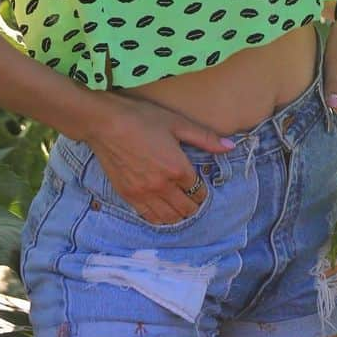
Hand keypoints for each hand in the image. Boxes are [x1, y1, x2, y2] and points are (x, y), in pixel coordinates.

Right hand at [82, 96, 236, 225]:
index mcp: (178, 168)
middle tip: (194, 198)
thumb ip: (205, 138)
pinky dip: (160, 219)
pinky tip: (163, 212)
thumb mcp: (177, 123)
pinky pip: (149, 217)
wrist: (105, 123)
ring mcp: (144, 194)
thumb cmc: (142, 118)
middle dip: (194, 205)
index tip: (201, 185)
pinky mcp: (128, 196)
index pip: (198, 191)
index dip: (203, 190)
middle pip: (186, 209)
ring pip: (169, 218)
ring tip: (181, 206)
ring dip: (179, 215)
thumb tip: (230, 146)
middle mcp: (162, 186)